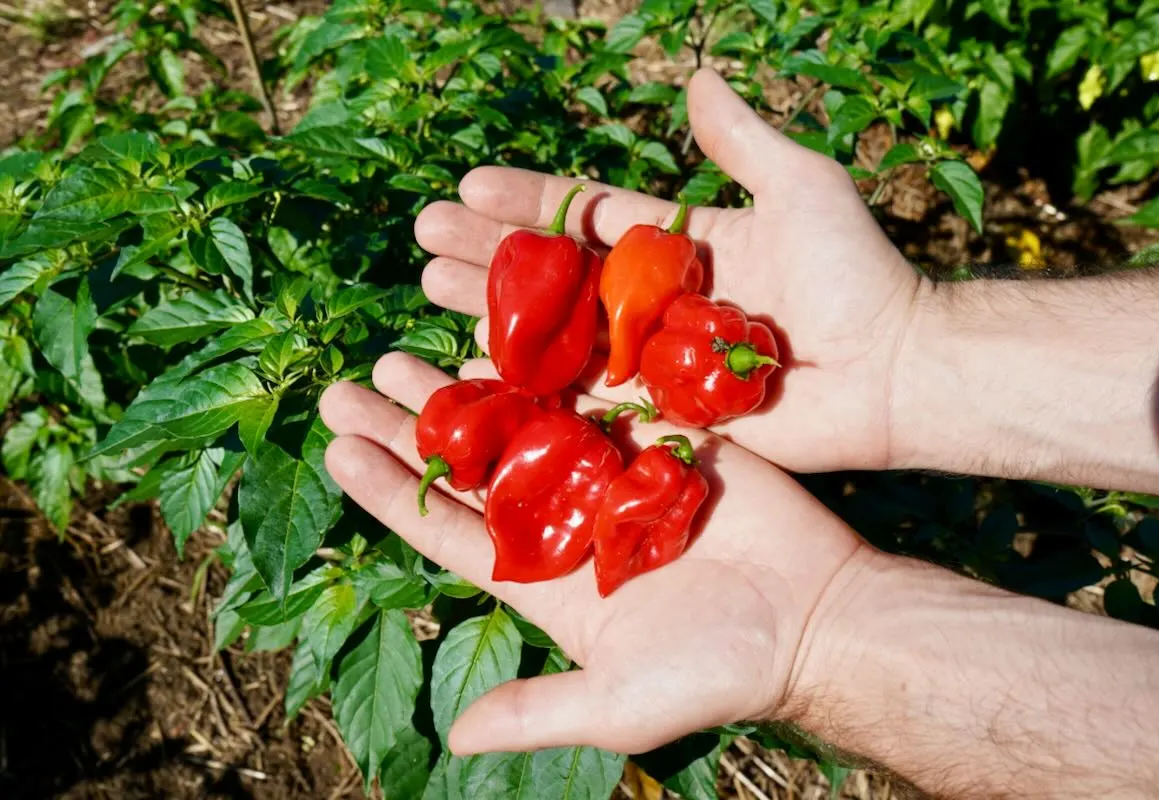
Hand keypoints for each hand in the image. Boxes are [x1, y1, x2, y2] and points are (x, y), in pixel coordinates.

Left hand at [318, 352, 863, 753]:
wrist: (818, 617)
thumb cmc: (718, 670)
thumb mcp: (620, 704)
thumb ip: (539, 713)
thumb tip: (455, 739)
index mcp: (543, 580)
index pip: (448, 532)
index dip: (390, 493)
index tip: (337, 451)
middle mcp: (565, 523)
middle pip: (471, 467)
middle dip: (410, 427)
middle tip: (351, 385)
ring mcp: (610, 476)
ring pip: (520, 422)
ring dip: (464, 388)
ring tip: (405, 352)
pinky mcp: (659, 440)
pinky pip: (593, 395)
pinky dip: (550, 367)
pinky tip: (502, 335)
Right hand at [413, 68, 924, 472]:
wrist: (893, 371)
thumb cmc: (854, 275)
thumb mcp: (798, 187)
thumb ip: (741, 142)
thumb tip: (697, 77)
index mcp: (680, 245)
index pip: (586, 217)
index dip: (528, 201)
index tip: (469, 183)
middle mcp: (655, 303)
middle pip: (555, 275)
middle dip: (489, 253)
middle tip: (423, 238)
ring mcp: (652, 362)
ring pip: (556, 335)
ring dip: (493, 312)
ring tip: (430, 286)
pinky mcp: (659, 415)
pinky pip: (583, 399)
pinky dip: (530, 386)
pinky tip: (474, 368)